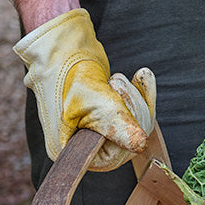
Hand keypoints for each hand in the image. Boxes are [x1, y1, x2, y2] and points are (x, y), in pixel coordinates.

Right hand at [14, 9, 156, 170]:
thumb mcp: (94, 100)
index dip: (126, 132)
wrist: (61, 48)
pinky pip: (137, 112)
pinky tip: (142, 75)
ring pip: (135, 125)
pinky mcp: (107, 114)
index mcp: (70, 149)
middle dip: (132, 109)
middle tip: (117, 84)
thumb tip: (140, 145)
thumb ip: (117, 124)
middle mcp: (83, 144)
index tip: (120, 102)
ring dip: (134, 97)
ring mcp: (96, 129)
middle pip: (127, 140)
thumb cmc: (67, 74)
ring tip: (116, 79)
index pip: (111, 155)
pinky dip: (142, 93)